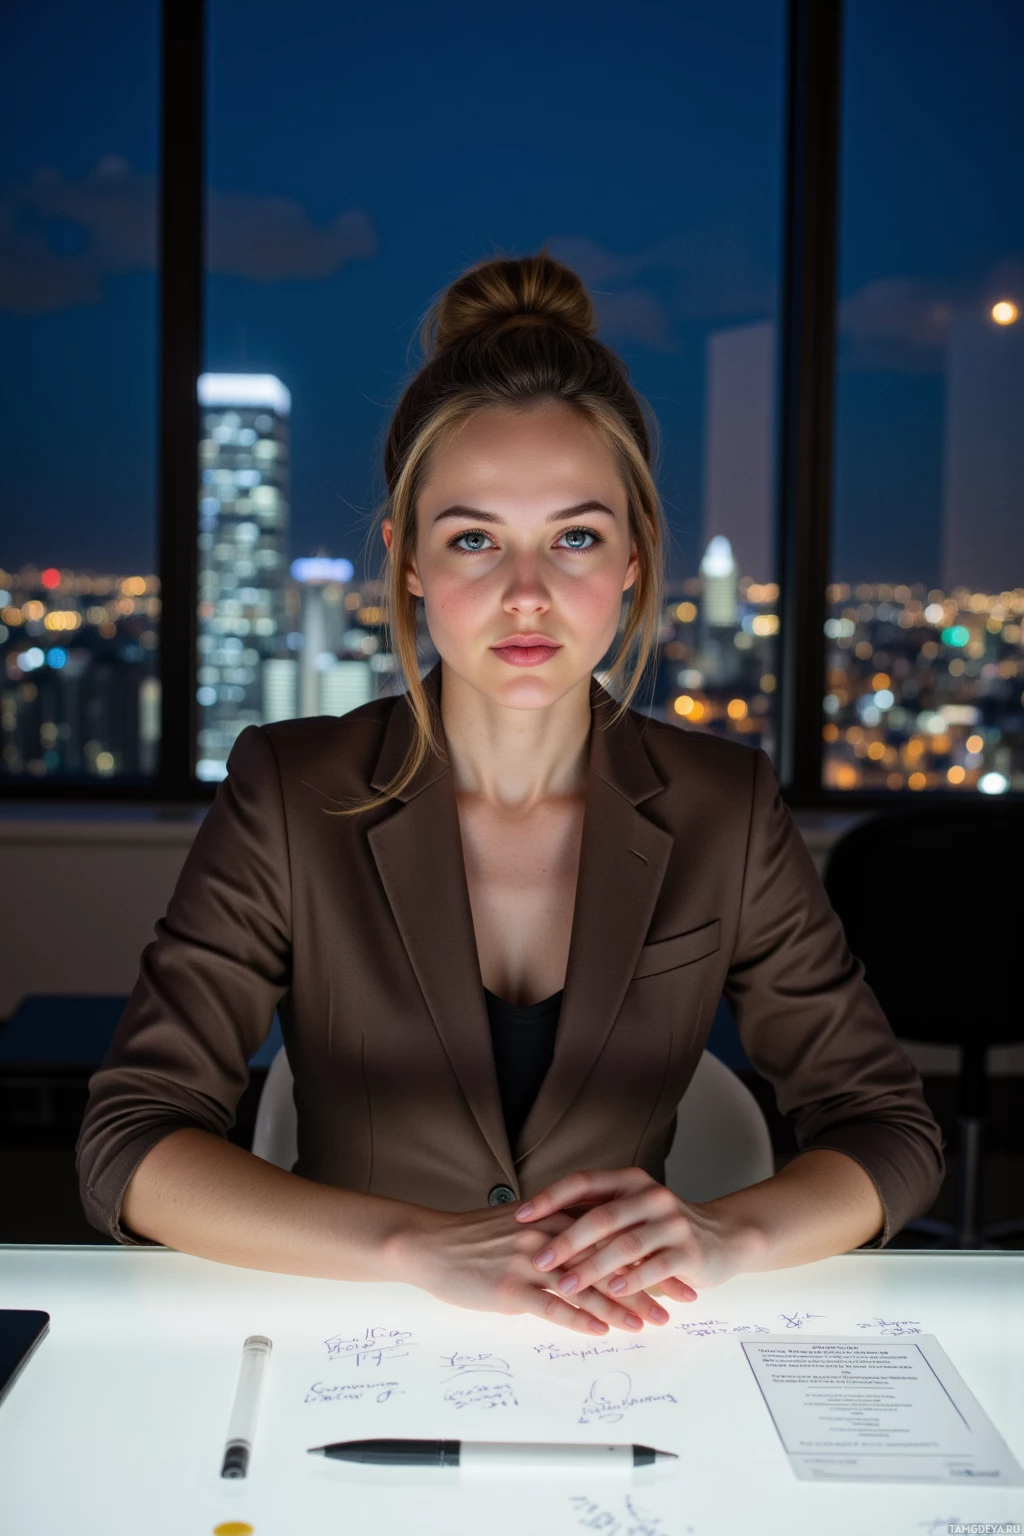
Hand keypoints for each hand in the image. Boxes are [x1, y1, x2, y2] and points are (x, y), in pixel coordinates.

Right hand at [390, 1202, 674, 1336]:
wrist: (429, 1243)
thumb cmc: (470, 1237)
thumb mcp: (518, 1223)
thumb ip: (552, 1230)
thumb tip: (582, 1243)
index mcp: (552, 1218)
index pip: (610, 1235)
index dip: (644, 1252)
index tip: (673, 1266)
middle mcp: (547, 1236)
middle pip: (608, 1259)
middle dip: (647, 1281)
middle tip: (678, 1299)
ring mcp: (528, 1262)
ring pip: (586, 1285)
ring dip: (622, 1307)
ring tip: (651, 1323)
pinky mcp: (509, 1289)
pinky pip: (552, 1306)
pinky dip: (580, 1320)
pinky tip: (602, 1332)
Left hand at [514, 1167, 760, 1300]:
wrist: (726, 1237)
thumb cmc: (664, 1229)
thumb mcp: (631, 1212)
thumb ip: (596, 1217)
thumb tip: (538, 1228)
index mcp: (629, 1181)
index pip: (583, 1182)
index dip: (550, 1198)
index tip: (520, 1215)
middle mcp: (650, 1195)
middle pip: (601, 1216)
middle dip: (566, 1240)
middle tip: (538, 1260)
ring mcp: (671, 1222)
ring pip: (625, 1245)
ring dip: (592, 1268)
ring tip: (566, 1287)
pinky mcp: (688, 1251)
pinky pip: (654, 1266)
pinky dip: (631, 1281)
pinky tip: (611, 1293)